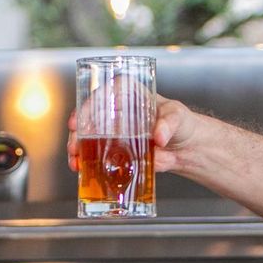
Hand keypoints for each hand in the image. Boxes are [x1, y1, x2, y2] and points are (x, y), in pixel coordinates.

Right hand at [66, 96, 197, 172]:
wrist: (187, 149)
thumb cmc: (182, 123)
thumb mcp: (177, 116)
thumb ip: (169, 123)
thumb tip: (159, 136)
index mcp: (130, 95)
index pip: (105, 94)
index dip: (89, 105)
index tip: (81, 119)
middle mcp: (117, 112)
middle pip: (89, 116)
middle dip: (78, 131)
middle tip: (75, 144)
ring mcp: (114, 133)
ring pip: (88, 137)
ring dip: (77, 148)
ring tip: (75, 160)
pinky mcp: (116, 151)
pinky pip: (96, 155)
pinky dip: (86, 162)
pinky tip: (80, 168)